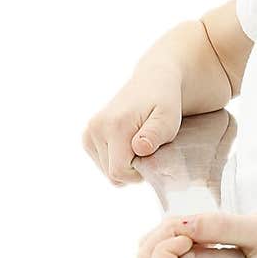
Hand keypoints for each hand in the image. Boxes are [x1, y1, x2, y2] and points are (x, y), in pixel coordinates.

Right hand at [82, 63, 182, 186]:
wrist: (152, 82)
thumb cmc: (164, 102)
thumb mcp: (168, 118)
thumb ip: (155, 134)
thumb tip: (139, 147)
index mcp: (115, 126)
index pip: (119, 172)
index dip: (138, 173)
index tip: (152, 156)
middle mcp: (96, 128)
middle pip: (112, 174)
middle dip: (133, 169)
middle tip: (148, 149)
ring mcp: (89, 132)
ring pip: (107, 171)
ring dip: (125, 164)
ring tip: (138, 143)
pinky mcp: (88, 136)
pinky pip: (102, 164)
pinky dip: (117, 159)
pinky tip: (127, 143)